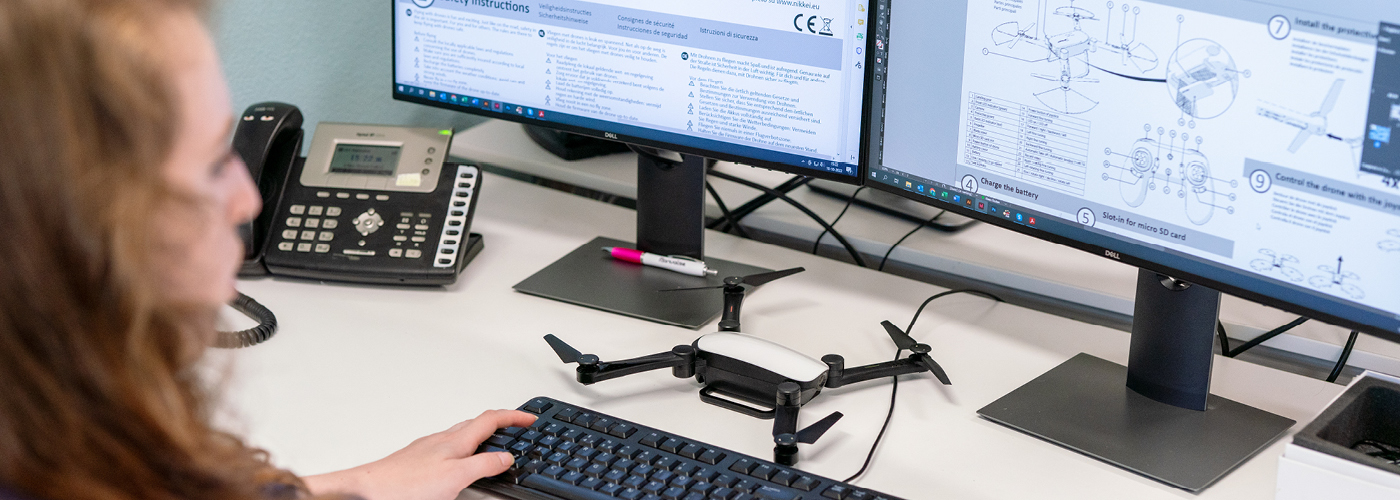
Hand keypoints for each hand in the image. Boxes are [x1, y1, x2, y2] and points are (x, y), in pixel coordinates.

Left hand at [304, 409, 537, 499]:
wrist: (369, 490)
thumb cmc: (405, 485)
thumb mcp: (455, 477)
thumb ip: (483, 464)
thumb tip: (506, 456)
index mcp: (457, 440)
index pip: (492, 418)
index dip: (515, 416)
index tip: (531, 417)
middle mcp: (443, 439)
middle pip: (478, 422)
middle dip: (501, 422)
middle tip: (518, 425)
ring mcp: (430, 448)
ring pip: (463, 434)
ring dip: (484, 434)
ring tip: (497, 442)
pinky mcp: (419, 460)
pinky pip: (451, 446)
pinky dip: (466, 447)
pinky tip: (462, 460)